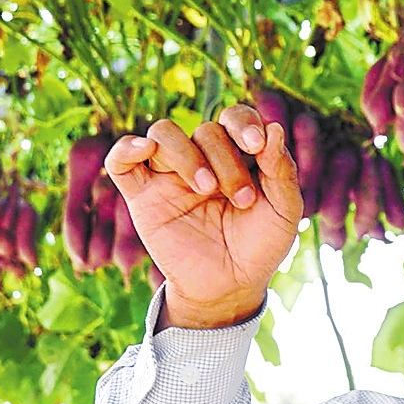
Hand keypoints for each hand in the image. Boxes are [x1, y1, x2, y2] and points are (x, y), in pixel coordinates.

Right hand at [104, 104, 302, 328]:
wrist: (231, 286)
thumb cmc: (259, 245)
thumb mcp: (284, 210)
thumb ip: (281, 170)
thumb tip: (274, 126)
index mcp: (238, 154)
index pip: (234, 117)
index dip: (244, 122)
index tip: (256, 145)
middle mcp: (202, 157)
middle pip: (206, 130)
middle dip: (227, 160)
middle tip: (241, 198)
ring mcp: (169, 175)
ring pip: (164, 133)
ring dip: (187, 155)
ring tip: (206, 189)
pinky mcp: (142, 197)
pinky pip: (120, 161)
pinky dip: (126, 148)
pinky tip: (143, 150)